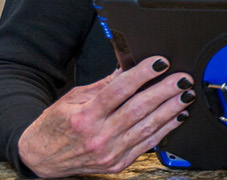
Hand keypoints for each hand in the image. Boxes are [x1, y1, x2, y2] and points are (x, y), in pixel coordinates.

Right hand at [17, 56, 193, 177]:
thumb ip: (103, 85)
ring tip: (185, 95)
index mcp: (84, 116)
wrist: (41, 158)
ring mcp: (109, 153)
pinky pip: (146, 145)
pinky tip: (177, 117)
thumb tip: (128, 67)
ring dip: (170, 110)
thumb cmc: (55, 126)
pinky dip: (164, 130)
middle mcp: (98, 136)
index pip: (119, 90)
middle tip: (181, 79)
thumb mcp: (72, 99)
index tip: (159, 62)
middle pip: (138, 109)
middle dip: (164, 91)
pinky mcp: (117, 164)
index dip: (141, 74)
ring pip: (146, 128)